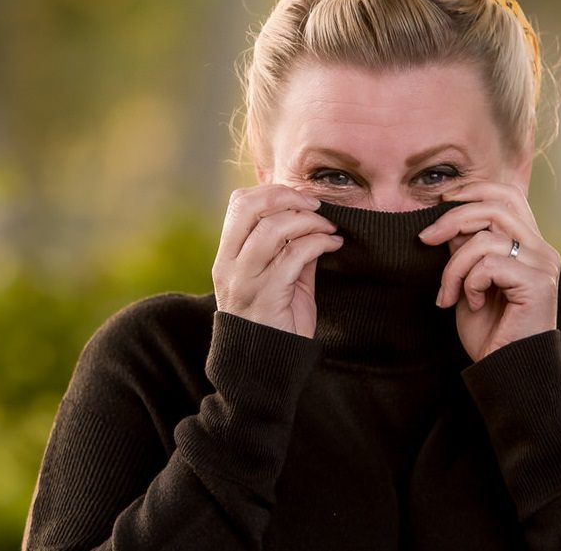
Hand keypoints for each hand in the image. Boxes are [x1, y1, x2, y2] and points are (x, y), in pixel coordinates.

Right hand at [211, 185, 342, 337]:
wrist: (265, 368)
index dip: (271, 192)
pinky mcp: (267, 296)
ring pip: (272, 228)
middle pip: (250, 207)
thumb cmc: (274, 323)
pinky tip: (333, 244)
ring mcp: (245, 280)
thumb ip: (289, 249)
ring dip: (308, 221)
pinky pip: (293, 255)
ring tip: (329, 228)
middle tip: (317, 206)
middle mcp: (229, 265)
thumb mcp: (278, 279)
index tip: (301, 198)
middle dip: (288, 197)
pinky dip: (318, 242)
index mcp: (227, 256)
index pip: (239, 204)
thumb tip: (312, 220)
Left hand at [418, 181, 559, 360]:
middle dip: (452, 219)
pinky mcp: (538, 282)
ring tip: (449, 293)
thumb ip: (466, 247)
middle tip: (425, 239)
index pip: (507, 194)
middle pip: (495, 206)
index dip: (472, 190)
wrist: (504, 369)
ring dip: (454, 266)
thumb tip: (448, 219)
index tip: (439, 202)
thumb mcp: (469, 279)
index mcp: (529, 243)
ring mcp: (543, 264)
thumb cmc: (489, 329)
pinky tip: (473, 304)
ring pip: (485, 238)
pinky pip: (489, 264)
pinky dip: (469, 283)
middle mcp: (542, 249)